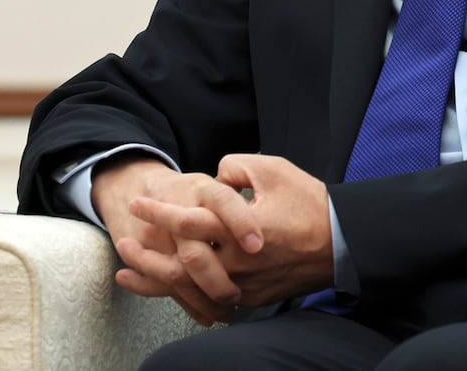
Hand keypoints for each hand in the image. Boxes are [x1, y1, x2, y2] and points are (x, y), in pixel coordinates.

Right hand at [92, 156, 262, 325]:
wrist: (131, 187)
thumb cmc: (188, 191)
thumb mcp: (215, 181)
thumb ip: (238, 192)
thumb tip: (264, 224)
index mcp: (201, 190)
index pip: (223, 201)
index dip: (240, 221)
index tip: (256, 245)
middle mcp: (178, 213)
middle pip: (195, 252)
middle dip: (217, 280)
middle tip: (237, 295)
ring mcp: (159, 237)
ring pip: (178, 275)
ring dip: (205, 299)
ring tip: (228, 311)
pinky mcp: (145, 256)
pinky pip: (166, 286)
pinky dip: (189, 304)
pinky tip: (209, 315)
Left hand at [129, 153, 333, 306]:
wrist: (342, 242)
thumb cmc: (309, 203)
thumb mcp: (274, 170)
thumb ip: (236, 168)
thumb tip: (214, 178)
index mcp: (241, 230)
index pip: (188, 223)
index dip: (158, 212)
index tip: (138, 202)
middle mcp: (239, 263)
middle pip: (180, 265)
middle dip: (147, 253)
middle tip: (124, 241)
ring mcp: (245, 285)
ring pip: (191, 290)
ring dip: (156, 280)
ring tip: (130, 272)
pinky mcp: (252, 298)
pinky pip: (210, 300)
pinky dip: (183, 294)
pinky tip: (167, 287)